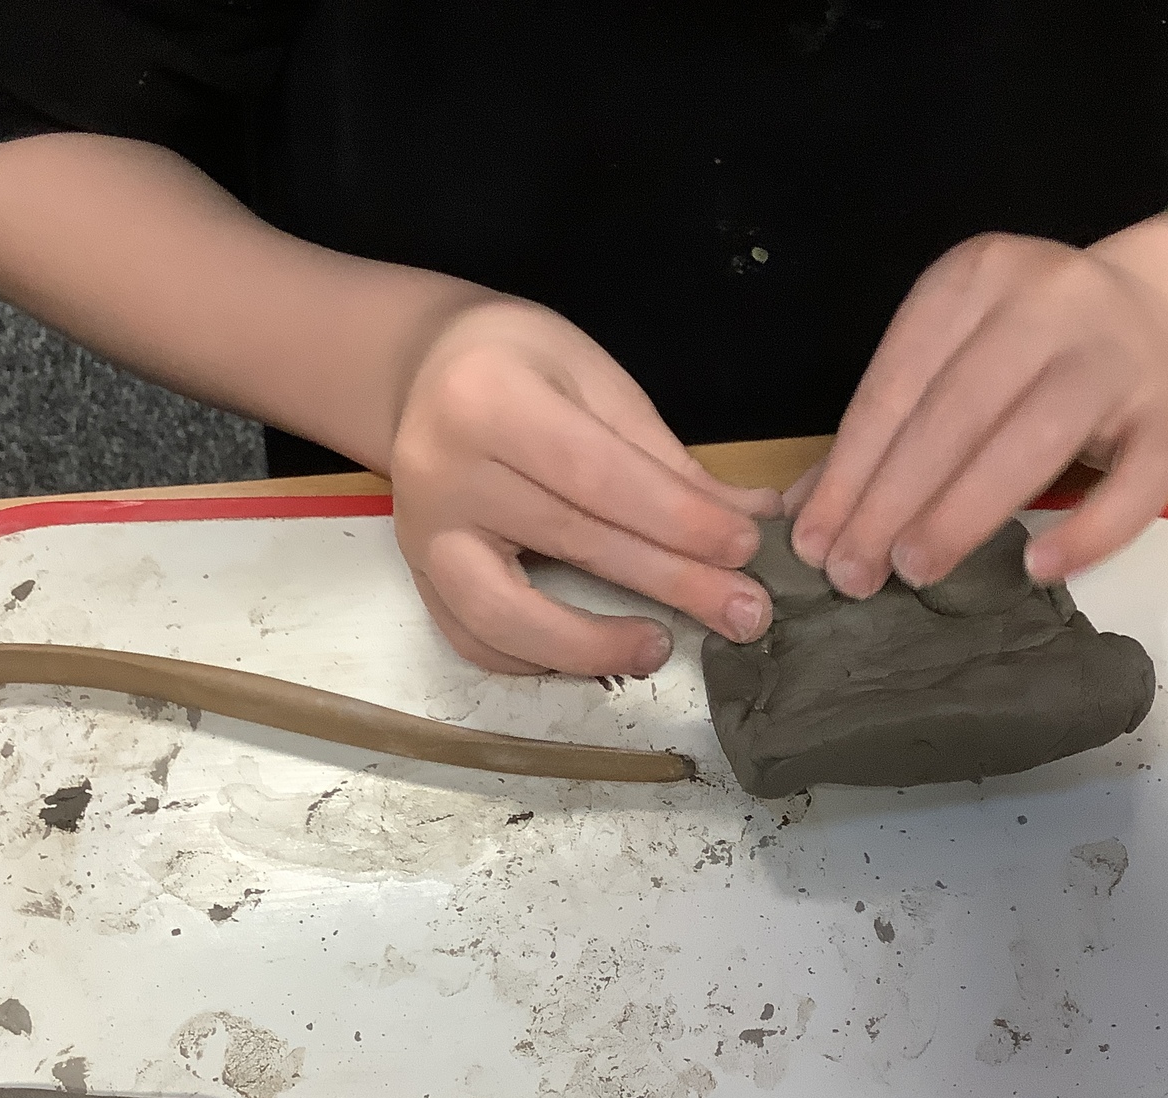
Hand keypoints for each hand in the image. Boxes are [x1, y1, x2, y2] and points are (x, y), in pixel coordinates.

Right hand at [387, 298, 779, 676]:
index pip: (598, 476)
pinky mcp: (415, 575)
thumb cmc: (522, 366)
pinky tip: (593, 655)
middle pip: (570, 542)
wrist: (424, 374)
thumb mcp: (595, 381)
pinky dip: (536, 660)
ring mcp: (420, 532)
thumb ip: (664, 458)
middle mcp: (442, 470)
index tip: (744, 548)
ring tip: (660, 648)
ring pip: (504, 616)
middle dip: (669, 582)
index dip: (677, 519)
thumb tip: (752, 519)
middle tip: (743, 614)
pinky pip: (472, 640)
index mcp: (489, 399)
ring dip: (592, 646)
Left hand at [788, 232, 1167, 597]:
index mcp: (976, 278)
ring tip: (915, 571)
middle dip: (892, 500)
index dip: (850, 469)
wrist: (1167, 308)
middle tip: (853, 573)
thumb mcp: (956, 355)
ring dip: (964, 513)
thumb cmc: (1034, 347)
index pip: (897, 383)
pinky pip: (1136, 485)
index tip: (813, 540)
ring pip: (1034, 441)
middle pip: (956, 412)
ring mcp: (1118, 357)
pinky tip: (1035, 568)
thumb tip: (807, 514)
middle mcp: (1049, 302)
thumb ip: (888, 424)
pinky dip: (1087, 531)